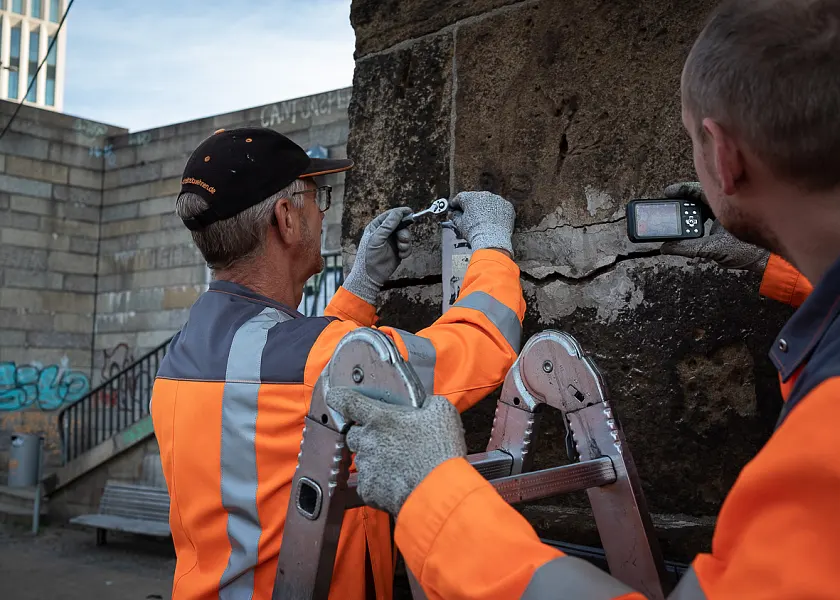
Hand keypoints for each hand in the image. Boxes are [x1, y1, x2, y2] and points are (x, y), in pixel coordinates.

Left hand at [326, 387, 466, 515]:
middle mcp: (367, 441)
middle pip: (353, 434)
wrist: (439, 492)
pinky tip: (397, 480)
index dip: (339, 397)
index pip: (349, 402)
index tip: (335, 396)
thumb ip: (428, 402)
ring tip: (399, 463)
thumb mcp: (442, 413)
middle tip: (388, 439)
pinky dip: (379, 481)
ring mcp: (366, 466)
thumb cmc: (441, 452)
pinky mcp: (368, 489)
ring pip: (362, 459)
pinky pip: (368, 481)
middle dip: (366, 435)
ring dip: (375, 459)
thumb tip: (425, 404)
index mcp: (380, 418)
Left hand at [343, 207, 412, 303]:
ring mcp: (392, 241)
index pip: (390, 215)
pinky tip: (400, 255)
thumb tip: (398, 212)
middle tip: (402, 239)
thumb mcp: (377, 238)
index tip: (410, 211)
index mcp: (377, 227)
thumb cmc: (369, 256)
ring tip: (400, 249)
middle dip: (404, 232)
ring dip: (405, 243)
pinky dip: (406, 250)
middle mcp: (385, 233)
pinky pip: (407, 246)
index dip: (400, 213)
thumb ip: (388, 225)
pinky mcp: (398, 250)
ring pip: (406, 236)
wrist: (371, 276)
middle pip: (401, 225)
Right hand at [450, 191, 514, 255]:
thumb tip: (453, 214)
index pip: (460, 198)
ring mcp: (497, 200)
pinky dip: (497, 213)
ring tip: (483, 221)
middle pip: (475, 199)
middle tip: (470, 217)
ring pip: (488, 203)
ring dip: (485, 209)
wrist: (492, 240)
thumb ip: (455, 216)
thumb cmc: (475, 232)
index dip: (456, 205)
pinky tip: (493, 222)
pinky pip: (500, 208)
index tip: (455, 209)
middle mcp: (484, 195)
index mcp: (470, 197)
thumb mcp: (460, 225)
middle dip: (472, 207)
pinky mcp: (507, 206)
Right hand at [659, 182, 768, 272]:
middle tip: (667, 207)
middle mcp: (724, 207)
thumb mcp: (715, 248)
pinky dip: (693, 224)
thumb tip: (668, 246)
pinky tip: (687, 230)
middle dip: (682, 202)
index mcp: (725, 204)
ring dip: (687, 214)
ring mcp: (723, 216)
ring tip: (674, 219)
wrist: (764, 262)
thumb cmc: (748, 251)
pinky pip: (704, 220)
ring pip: (701, 208)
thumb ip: (690, 247)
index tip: (667, 194)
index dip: (681, 191)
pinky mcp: (723, 227)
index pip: (698, 190)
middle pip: (697, 198)